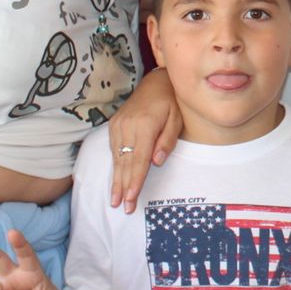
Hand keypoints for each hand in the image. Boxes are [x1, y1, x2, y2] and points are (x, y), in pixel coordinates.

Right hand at [107, 68, 181, 211]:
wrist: (154, 82)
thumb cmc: (171, 102)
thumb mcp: (177, 119)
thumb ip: (167, 140)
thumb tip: (156, 162)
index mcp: (145, 125)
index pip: (139, 159)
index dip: (135, 180)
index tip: (132, 198)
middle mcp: (128, 125)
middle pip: (125, 162)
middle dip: (124, 187)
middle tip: (124, 208)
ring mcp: (118, 125)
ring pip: (117, 158)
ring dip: (116, 181)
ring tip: (115, 201)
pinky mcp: (114, 125)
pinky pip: (113, 150)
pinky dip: (114, 167)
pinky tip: (115, 181)